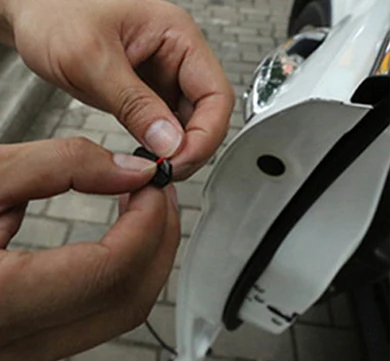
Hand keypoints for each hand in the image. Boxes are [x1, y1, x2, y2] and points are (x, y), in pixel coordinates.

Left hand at [0, 0, 234, 178]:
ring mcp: (165, 78)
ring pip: (192, 127)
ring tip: (155, 166)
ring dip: (178, 152)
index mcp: (177, 35)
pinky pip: (169, 130)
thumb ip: (134, 104)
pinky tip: (148, 158)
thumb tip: (170, 143)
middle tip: (167, 169)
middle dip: (193, 148)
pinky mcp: (149, 96)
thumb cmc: (51, 11)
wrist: (27, 11)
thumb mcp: (90, 58)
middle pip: (210, 115)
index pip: (216, 94)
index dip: (206, 133)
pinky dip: (162, 149)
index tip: (181, 159)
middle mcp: (177, 57)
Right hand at [0, 138, 180, 360]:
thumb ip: (55, 169)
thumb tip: (129, 172)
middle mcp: (12, 343)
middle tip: (160, 195)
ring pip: (118, 319)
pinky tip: (118, 242)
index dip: (148, 224)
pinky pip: (93, 324)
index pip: (110, 269)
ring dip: (146, 263)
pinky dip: (118, 281)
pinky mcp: (23, 354)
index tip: (156, 184)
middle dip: (160, 244)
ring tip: (144, 211)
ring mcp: (20, 357)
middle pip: (128, 302)